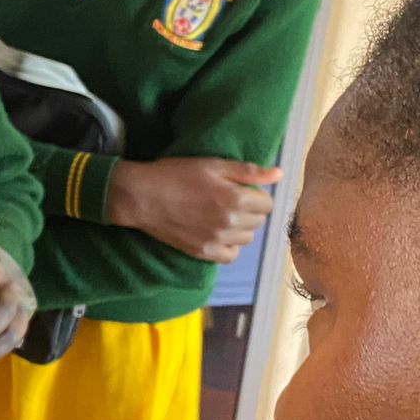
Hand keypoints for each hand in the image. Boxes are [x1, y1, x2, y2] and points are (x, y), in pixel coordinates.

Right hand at [107, 157, 281, 262]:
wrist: (141, 196)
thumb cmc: (175, 174)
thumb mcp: (212, 164)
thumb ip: (248, 171)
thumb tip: (279, 175)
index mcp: (235, 199)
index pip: (267, 203)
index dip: (255, 194)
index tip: (240, 190)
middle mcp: (230, 222)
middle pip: (258, 222)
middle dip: (249, 210)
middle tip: (228, 200)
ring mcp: (217, 240)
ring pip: (246, 238)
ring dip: (240, 228)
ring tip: (220, 216)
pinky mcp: (203, 252)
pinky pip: (230, 255)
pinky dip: (229, 246)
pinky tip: (216, 233)